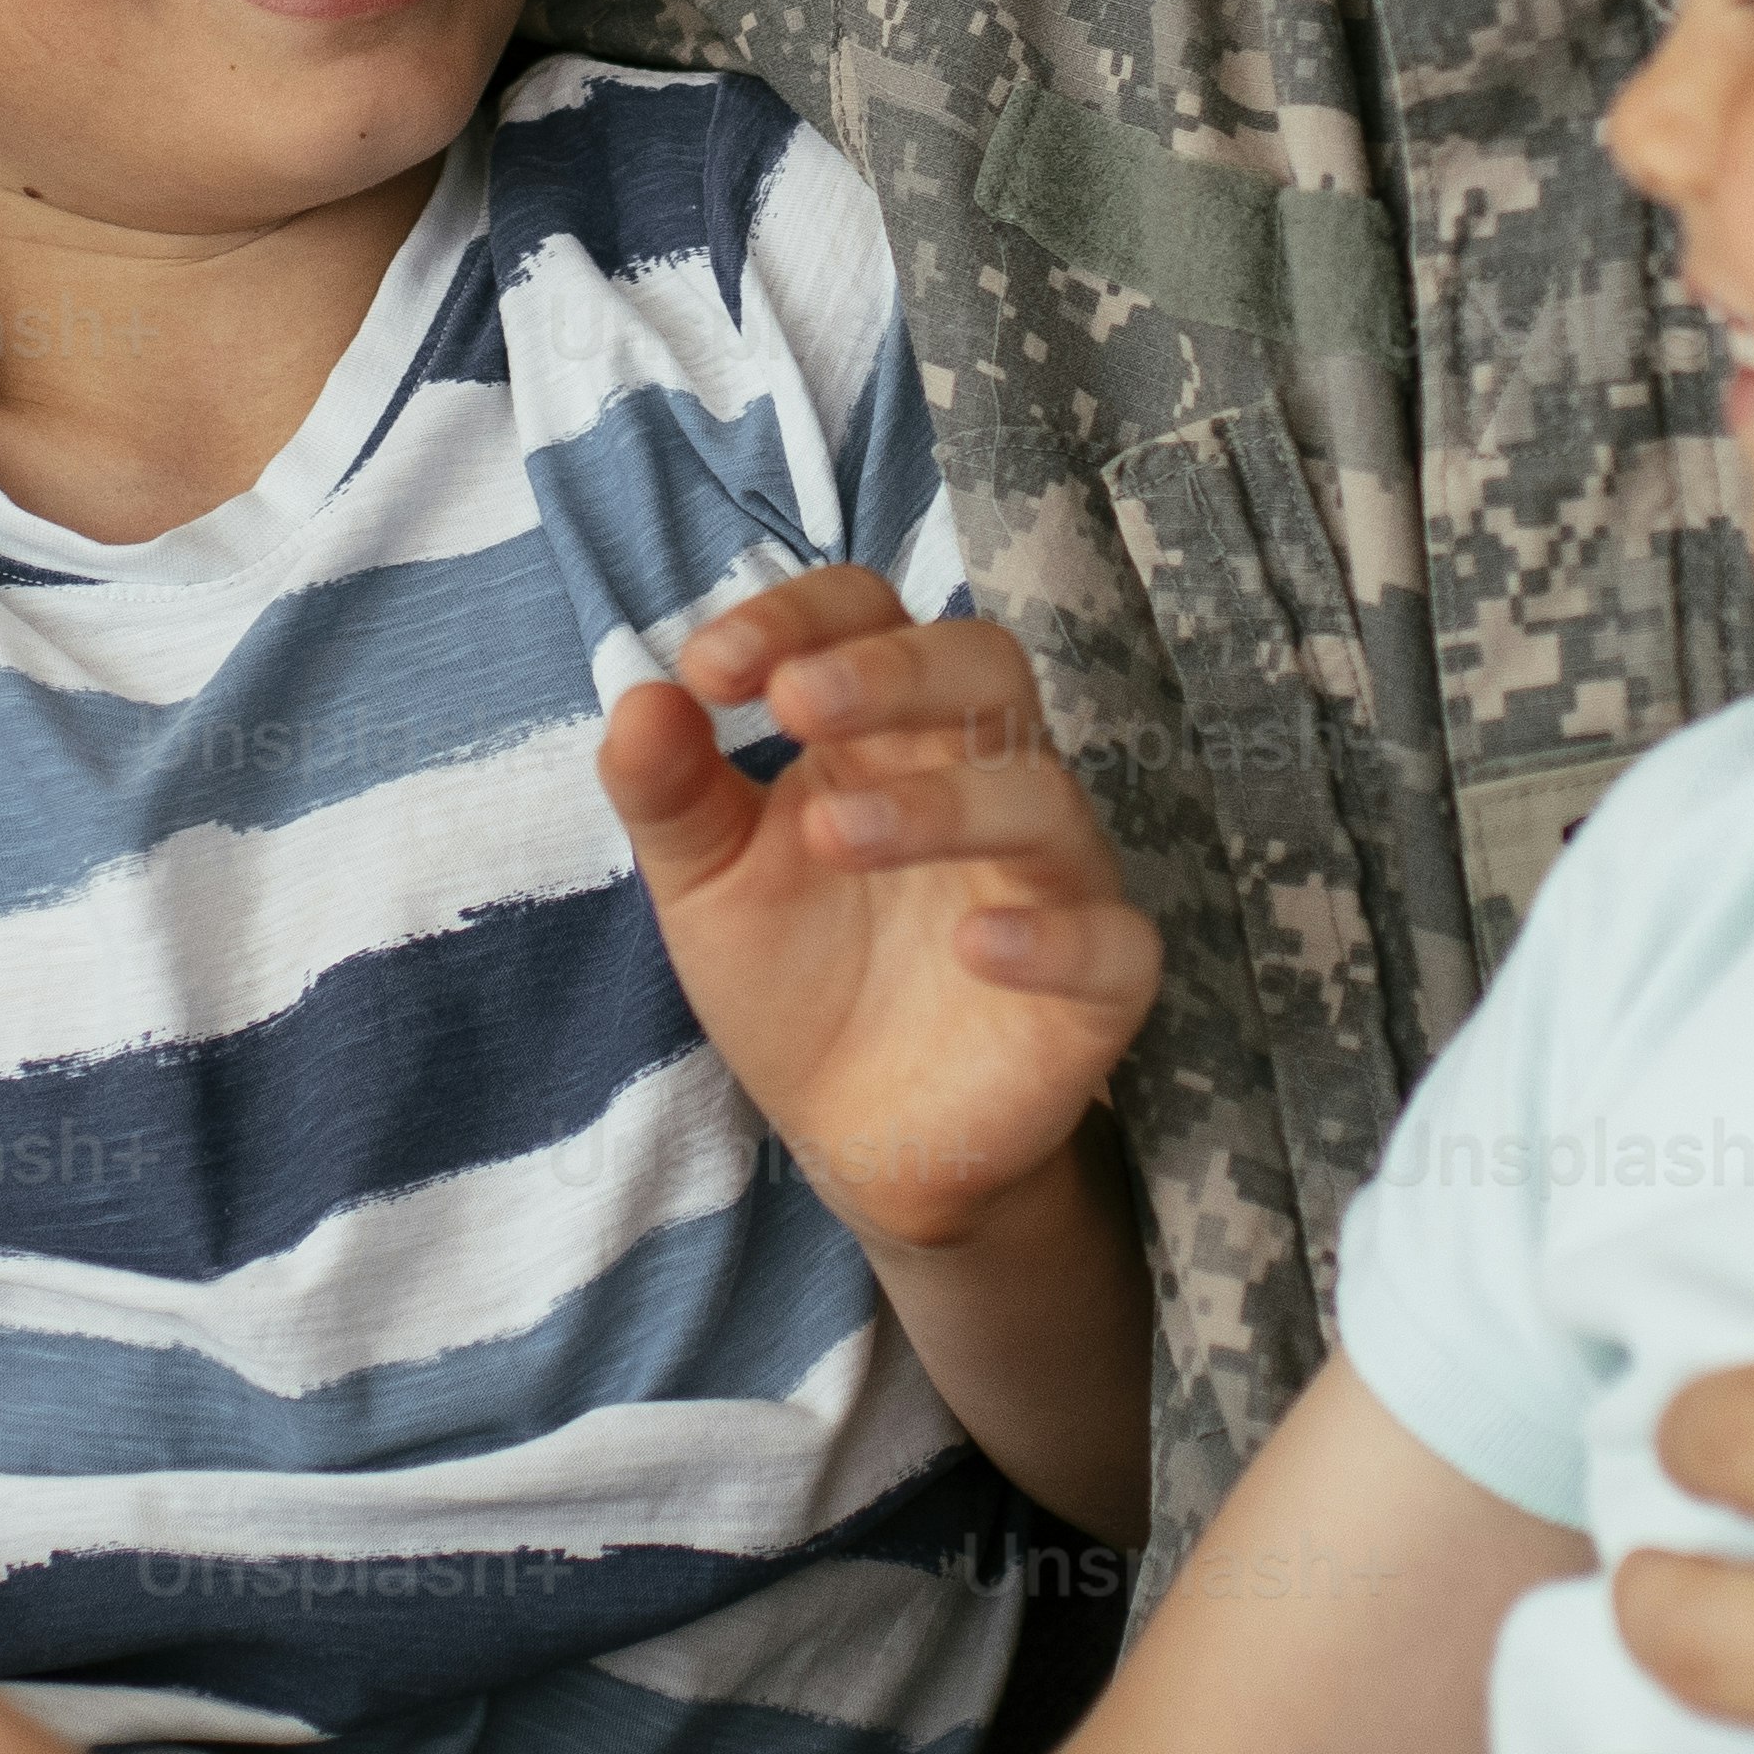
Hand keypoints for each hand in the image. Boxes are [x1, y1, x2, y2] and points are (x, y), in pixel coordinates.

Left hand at [605, 572, 1158, 1252]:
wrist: (851, 1138)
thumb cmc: (791, 978)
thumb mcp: (704, 882)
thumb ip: (666, 792)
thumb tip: (640, 694)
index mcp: (885, 731)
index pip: (874, 615)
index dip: (802, 617)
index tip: (711, 668)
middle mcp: (980, 778)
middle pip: (984, 666)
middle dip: (895, 670)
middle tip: (795, 704)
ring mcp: (1049, 876)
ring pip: (1041, 794)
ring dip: (940, 803)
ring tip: (833, 837)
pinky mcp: (1097, 984)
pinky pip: (1113, 941)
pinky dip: (1053, 937)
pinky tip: (975, 946)